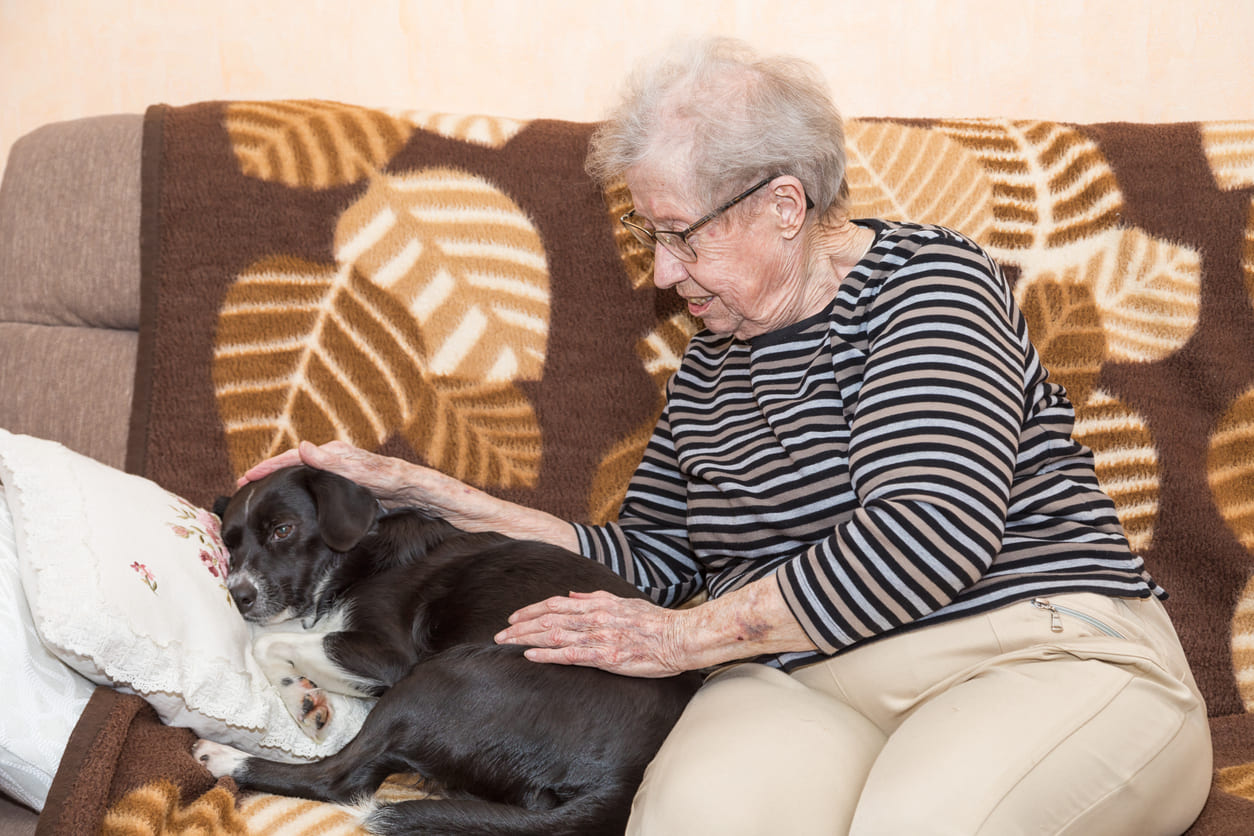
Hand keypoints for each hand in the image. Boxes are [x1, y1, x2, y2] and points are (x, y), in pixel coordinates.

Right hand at [239, 441, 418, 505]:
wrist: (418, 492)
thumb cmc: (396, 481)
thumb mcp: (365, 472)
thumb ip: (334, 463)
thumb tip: (303, 447)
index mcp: (335, 454)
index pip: (293, 458)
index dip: (268, 468)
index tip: (246, 478)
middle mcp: (334, 459)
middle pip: (293, 467)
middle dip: (268, 475)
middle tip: (243, 488)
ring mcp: (338, 472)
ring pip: (301, 478)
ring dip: (280, 484)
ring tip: (259, 495)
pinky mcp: (344, 485)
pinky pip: (312, 488)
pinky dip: (296, 493)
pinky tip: (289, 505)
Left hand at [239, 441, 578, 548]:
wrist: (547, 551)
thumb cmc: (493, 565)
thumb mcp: (435, 570)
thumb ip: (402, 571)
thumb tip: (361, 600)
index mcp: (403, 513)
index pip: (345, 498)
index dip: (304, 494)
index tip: (260, 497)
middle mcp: (413, 494)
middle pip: (349, 475)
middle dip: (300, 471)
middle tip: (250, 474)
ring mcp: (431, 489)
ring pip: (373, 469)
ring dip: (331, 461)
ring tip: (293, 455)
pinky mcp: (449, 493)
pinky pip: (405, 481)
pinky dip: (370, 470)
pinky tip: (343, 462)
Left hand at [495, 590, 689, 677]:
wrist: (679, 637)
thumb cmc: (655, 621)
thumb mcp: (624, 601)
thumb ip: (596, 597)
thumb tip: (572, 595)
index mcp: (598, 604)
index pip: (556, 603)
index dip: (531, 609)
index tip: (514, 616)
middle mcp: (595, 618)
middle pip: (548, 618)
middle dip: (520, 625)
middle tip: (499, 633)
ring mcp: (599, 637)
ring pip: (554, 635)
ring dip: (526, 638)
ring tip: (506, 642)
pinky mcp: (606, 657)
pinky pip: (570, 655)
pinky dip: (547, 654)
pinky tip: (530, 655)